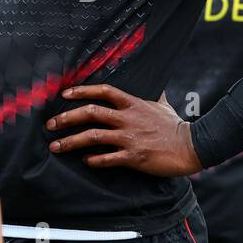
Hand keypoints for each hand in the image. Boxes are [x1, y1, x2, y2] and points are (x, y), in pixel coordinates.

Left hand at [45, 85, 201, 176]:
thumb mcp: (163, 104)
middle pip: (91, 113)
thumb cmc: (176, 126)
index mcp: (133, 104)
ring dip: (71, 141)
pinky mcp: (133, 157)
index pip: (103, 91)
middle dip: (67, 118)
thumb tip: (153, 82)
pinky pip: (107, 158)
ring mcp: (129, 138)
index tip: (65, 94)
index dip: (82, 91)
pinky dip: (93, 160)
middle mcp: (128, 119)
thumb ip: (153, 94)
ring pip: (93, 137)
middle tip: (50, 124)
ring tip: (56, 146)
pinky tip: (85, 161)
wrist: (191, 146)